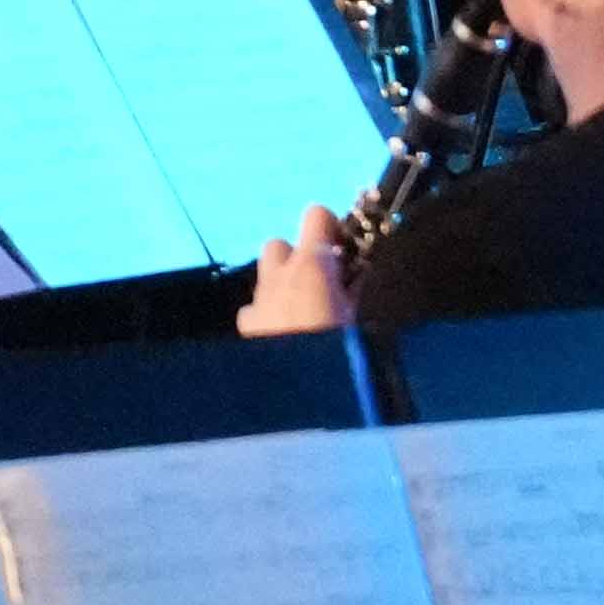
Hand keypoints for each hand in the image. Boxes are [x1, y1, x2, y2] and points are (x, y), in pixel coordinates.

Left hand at [241, 211, 348, 337]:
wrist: (300, 390)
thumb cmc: (339, 348)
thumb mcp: (356, 313)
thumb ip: (354, 286)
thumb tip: (356, 271)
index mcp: (311, 264)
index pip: (316, 214)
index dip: (331, 229)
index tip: (344, 252)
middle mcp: (278, 274)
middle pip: (280, 245)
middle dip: (298, 258)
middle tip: (322, 284)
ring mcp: (258, 298)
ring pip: (265, 276)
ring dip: (283, 285)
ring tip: (304, 311)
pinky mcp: (247, 324)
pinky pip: (255, 307)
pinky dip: (268, 314)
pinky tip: (283, 335)